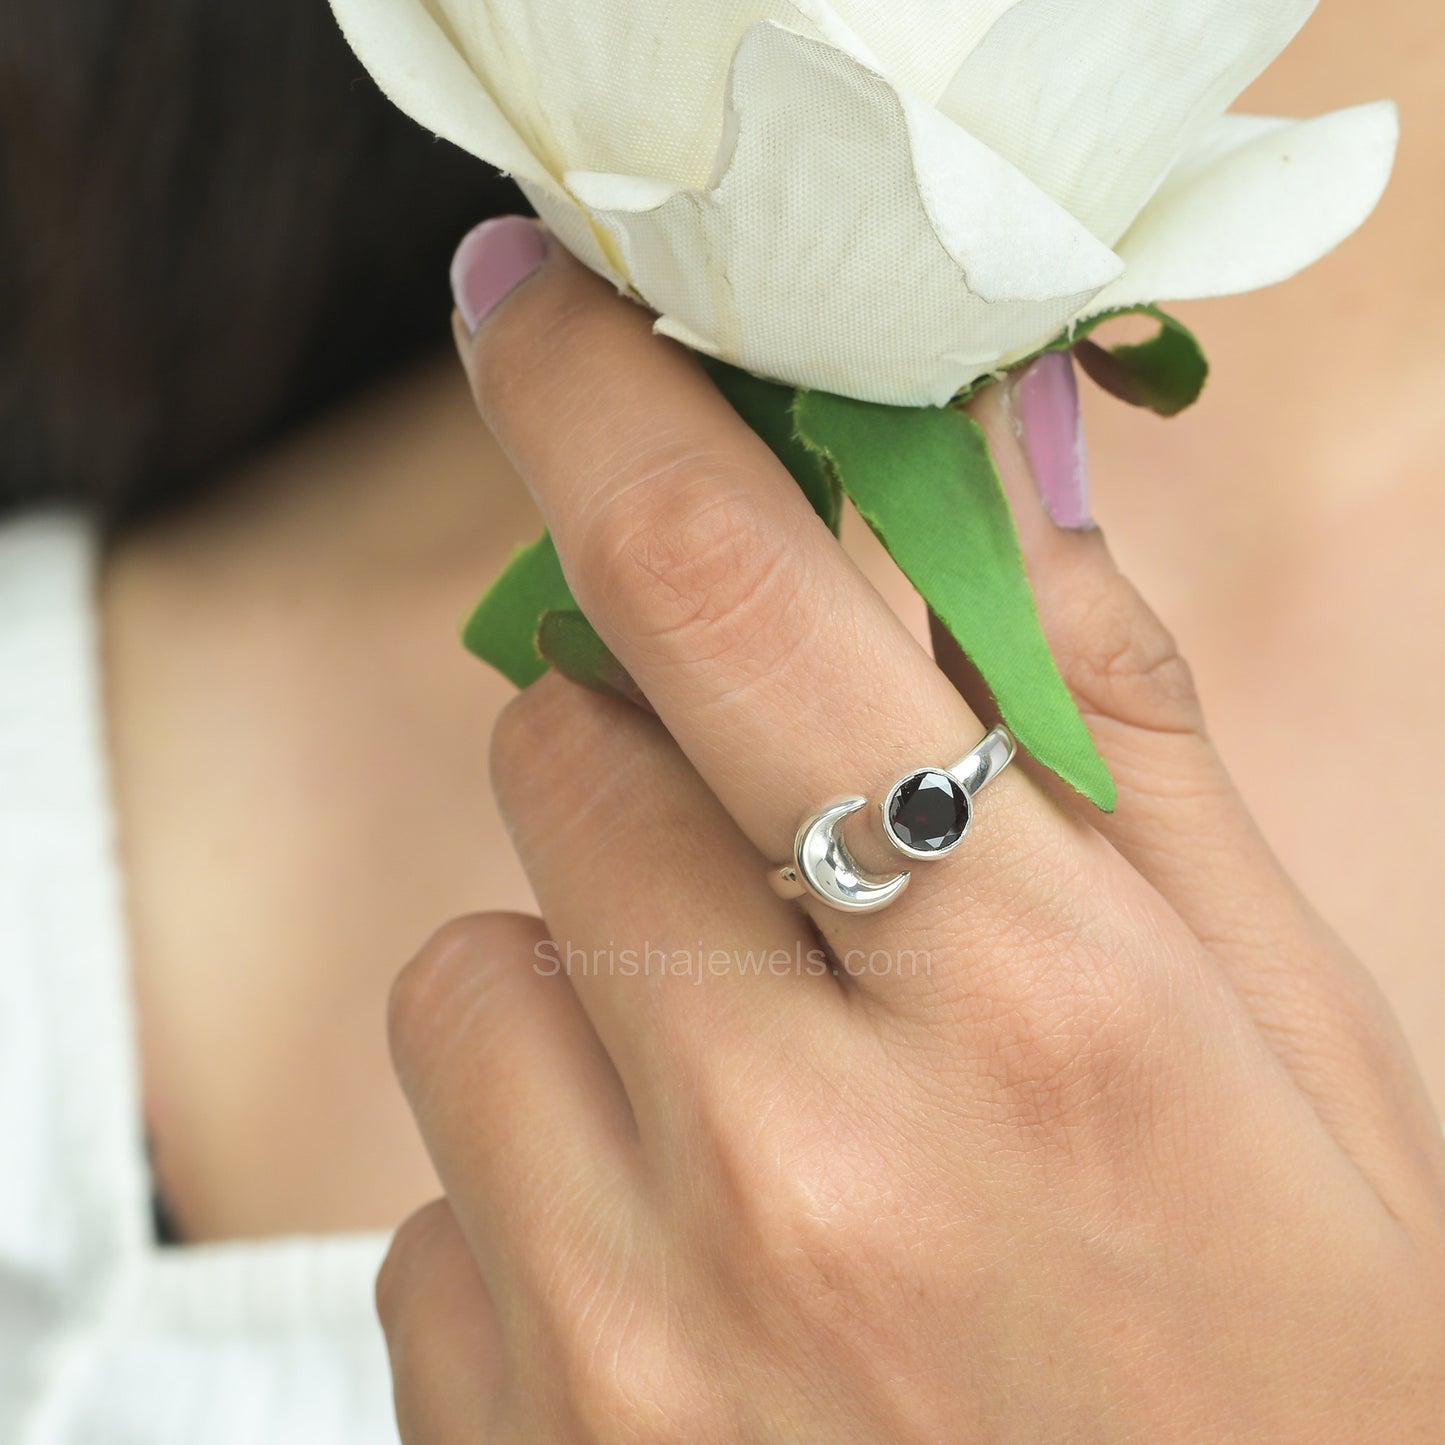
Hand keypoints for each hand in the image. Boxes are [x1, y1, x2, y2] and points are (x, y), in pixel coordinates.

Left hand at [377, 219, 1444, 1441]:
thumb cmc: (1283, 1362)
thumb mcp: (1281, 1037)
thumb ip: (1109, 724)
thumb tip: (986, 458)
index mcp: (1041, 1008)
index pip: (728, 585)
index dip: (597, 397)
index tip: (527, 303)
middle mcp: (806, 1155)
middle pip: (560, 751)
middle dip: (646, 751)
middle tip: (776, 855)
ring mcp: (633, 1324)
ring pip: (470, 969)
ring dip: (588, 985)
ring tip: (754, 1117)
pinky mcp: (515, 1439)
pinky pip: (434, 1194)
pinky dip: (538, 1187)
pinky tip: (692, 1284)